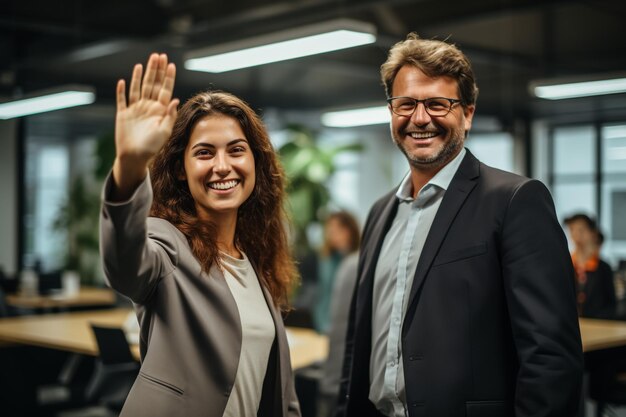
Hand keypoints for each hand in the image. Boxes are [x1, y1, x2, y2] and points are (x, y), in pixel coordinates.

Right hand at [112, 53, 178, 198]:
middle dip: (156, 70)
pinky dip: (122, 91)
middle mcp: (148, 107)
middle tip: (159, 56)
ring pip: (138, 88)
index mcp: (160, 110)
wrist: (134, 157)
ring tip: (144, 63)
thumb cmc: (152, 147)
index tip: (171, 65)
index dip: (168, 77)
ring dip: (140, 75)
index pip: (165, 90)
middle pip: (152, 84)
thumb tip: (176, 100)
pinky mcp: (123, 114)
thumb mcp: (164, 132)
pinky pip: (122, 100)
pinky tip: (123, 81)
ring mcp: (135, 109)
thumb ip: (170, 116)